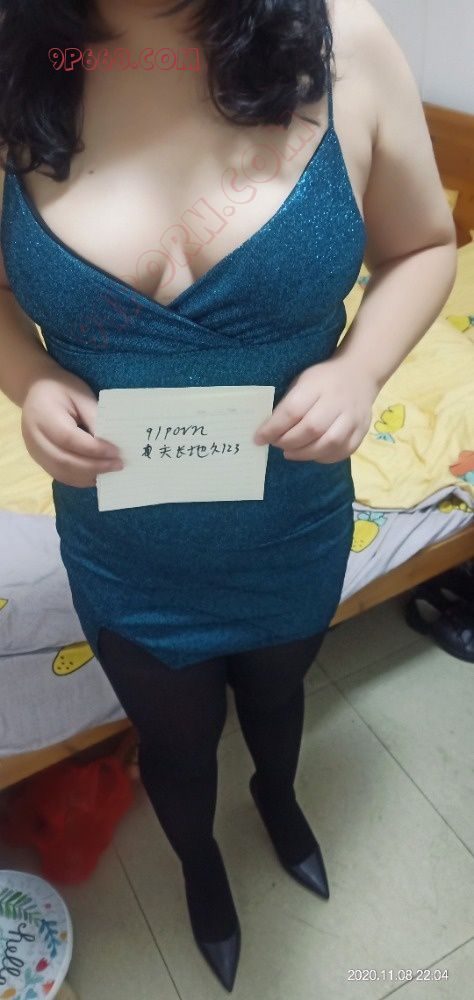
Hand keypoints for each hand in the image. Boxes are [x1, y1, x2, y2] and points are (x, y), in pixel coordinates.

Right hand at [21, 369, 123, 486]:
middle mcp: (34, 438)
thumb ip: (94, 417)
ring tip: (110, 472)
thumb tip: (111, 442)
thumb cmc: (62, 388)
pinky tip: (97, 474)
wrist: (36, 390)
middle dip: (94, 466)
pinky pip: (60, 475)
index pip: (69, 439)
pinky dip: (80, 478)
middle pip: (64, 461)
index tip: (116, 452)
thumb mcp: (81, 395)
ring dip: (88, 475)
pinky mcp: (39, 459)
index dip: (94, 449)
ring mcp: (35, 451)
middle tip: (118, 465)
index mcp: (43, 416)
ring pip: (62, 472)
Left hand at [253, 355, 378, 462]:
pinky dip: (323, 457)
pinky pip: (343, 451)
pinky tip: (311, 454)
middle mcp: (338, 401)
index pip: (293, 410)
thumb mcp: (302, 381)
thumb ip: (288, 404)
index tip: (259, 438)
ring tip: (290, 452)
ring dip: (305, 453)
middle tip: (276, 444)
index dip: (273, 428)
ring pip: (329, 443)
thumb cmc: (322, 379)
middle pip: (312, 429)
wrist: (359, 374)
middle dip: (288, 441)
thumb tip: (268, 430)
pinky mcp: (362, 430)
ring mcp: (353, 417)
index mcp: (318, 384)